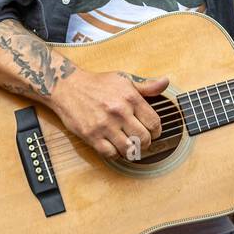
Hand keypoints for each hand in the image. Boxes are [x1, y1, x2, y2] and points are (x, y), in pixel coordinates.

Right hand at [52, 69, 167, 159]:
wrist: (68, 87)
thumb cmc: (97, 84)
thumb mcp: (123, 79)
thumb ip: (145, 85)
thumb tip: (165, 82)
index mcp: (130, 97)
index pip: (154, 122)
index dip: (156, 131)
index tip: (153, 132)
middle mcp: (119, 111)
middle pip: (144, 138)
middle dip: (146, 143)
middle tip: (142, 141)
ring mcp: (104, 125)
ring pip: (129, 149)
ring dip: (132, 150)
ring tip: (129, 145)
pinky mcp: (91, 135)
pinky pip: (110, 154)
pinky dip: (115, 154)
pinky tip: (115, 147)